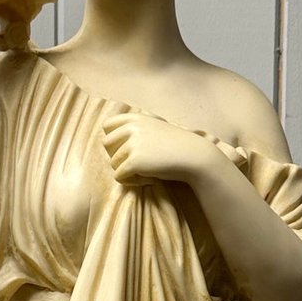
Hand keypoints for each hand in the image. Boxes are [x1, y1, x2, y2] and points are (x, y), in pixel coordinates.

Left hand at [101, 109, 216, 189]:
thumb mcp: (154, 129)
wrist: (194, 157)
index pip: (107, 126)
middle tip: (139, 164)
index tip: (130, 150)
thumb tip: (109, 142)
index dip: (114, 141)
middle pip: (106, 145)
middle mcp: (131, 128)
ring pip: (113, 164)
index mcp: (135, 118)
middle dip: (118, 157)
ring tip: (148, 172)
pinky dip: (133, 182)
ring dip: (128, 172)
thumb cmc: (175, 147)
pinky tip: (150, 178)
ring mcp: (132, 144)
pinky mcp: (133, 161)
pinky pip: (119, 177)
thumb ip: (135, 130)